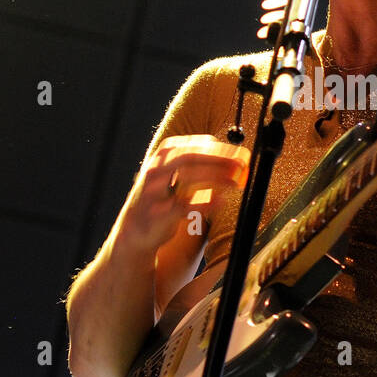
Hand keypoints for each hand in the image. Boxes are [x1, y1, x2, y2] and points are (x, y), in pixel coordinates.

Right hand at [120, 135, 248, 248]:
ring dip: (214, 177)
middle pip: (189, 157)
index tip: (238, 153)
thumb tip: (233, 159)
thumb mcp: (178, 177)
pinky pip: (183, 206)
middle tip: (240, 164)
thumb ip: (201, 167)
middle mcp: (155, 170)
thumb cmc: (163, 200)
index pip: (192, 145)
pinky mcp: (156, 215)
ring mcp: (153, 192)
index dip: (218, 148)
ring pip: (185, 177)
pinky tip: (221, 201)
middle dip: (218, 159)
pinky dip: (204, 203)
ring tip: (235, 181)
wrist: (136, 231)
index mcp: (162, 157)